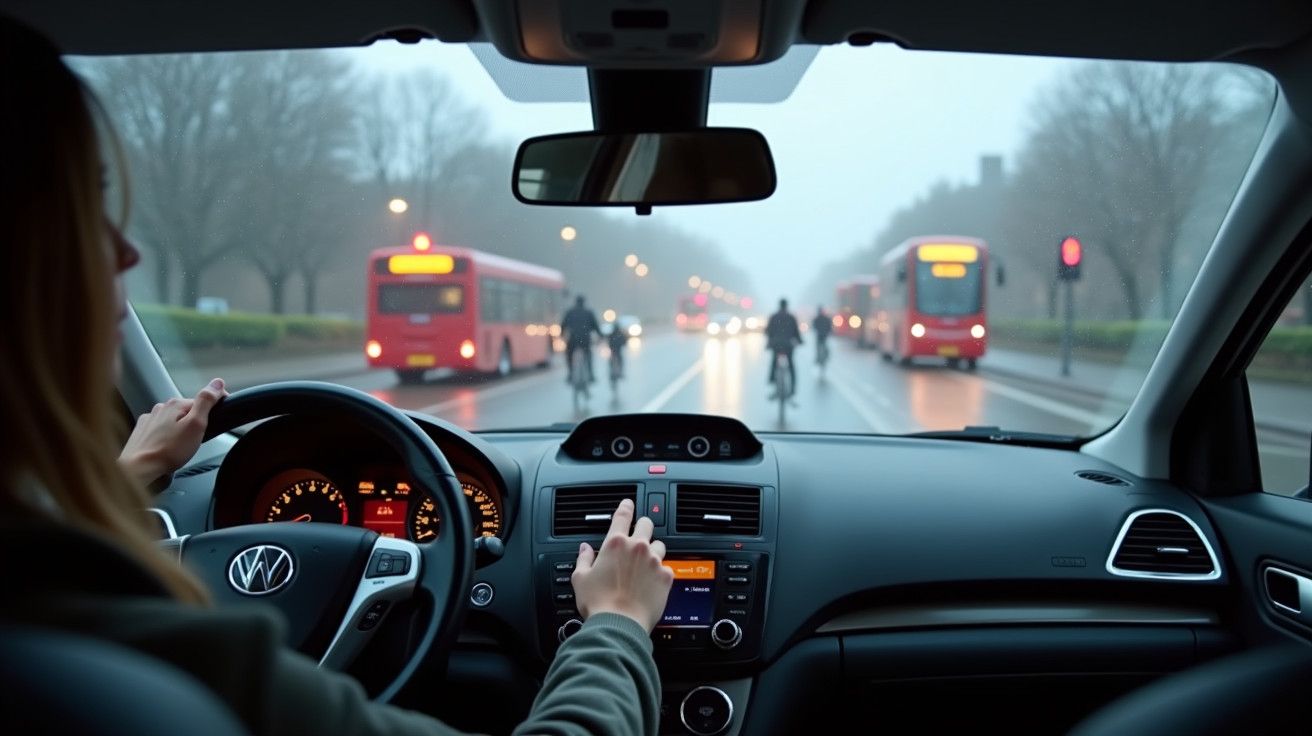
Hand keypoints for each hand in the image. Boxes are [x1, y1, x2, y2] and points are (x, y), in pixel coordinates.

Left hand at [119, 378, 226, 484]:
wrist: (139, 468)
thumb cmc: (168, 451)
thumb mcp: (196, 425)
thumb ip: (206, 402)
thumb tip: (217, 383)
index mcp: (176, 404)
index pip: (203, 399)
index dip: (215, 408)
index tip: (220, 419)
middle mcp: (161, 408)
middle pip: (187, 411)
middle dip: (195, 422)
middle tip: (197, 440)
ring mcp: (150, 420)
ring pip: (173, 420)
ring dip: (180, 429)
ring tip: (182, 446)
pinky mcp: (142, 432)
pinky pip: (160, 429)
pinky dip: (167, 436)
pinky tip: (168, 447)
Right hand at [571, 499, 674, 632]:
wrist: (620, 625)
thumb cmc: (599, 603)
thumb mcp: (580, 578)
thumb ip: (584, 559)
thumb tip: (584, 549)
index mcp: (615, 544)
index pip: (623, 515)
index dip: (626, 506)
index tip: (628, 503)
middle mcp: (638, 548)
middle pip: (647, 524)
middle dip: (643, 526)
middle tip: (637, 536)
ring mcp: (655, 561)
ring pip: (660, 545)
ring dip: (653, 550)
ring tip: (644, 564)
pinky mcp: (667, 577)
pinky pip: (667, 568)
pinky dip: (660, 573)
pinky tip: (651, 583)